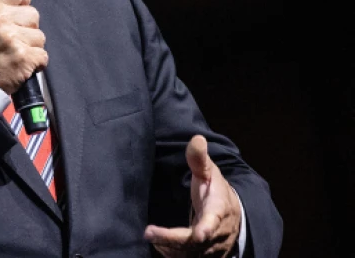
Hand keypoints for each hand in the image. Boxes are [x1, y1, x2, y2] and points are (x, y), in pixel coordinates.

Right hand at [0, 0, 46, 94]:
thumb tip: (20, 8)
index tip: (19, 9)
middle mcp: (2, 20)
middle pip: (34, 15)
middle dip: (28, 28)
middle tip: (13, 40)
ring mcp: (15, 40)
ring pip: (40, 37)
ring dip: (31, 47)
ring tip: (14, 55)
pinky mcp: (25, 58)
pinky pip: (43, 56)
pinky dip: (35, 64)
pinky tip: (20, 66)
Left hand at [144, 135, 241, 256]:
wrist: (234, 215)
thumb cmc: (216, 191)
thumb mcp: (209, 172)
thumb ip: (199, 158)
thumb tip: (197, 137)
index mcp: (219, 209)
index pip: (214, 219)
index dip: (208, 227)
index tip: (200, 233)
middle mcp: (217, 232)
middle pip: (196, 241)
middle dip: (173, 238)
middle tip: (149, 232)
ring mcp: (212, 246)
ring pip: (191, 253)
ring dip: (170, 247)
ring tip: (151, 237)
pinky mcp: (204, 254)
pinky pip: (188, 257)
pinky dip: (172, 254)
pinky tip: (158, 245)